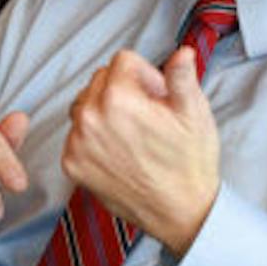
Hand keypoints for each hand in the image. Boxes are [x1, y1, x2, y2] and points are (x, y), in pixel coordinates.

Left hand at [61, 47, 218, 255]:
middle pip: (100, 79)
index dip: (146, 75)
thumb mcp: (194, 112)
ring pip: (86, 105)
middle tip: (148, 117)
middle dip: (123, 90)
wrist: (181, 213)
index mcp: (119, 98)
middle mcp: (90, 118)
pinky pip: (78, 133)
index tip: (159, 96)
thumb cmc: (190, 163)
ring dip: (105, 111)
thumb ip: (182, 76)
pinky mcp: (72, 164)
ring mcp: (78, 143)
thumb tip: (181, 52)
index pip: (123, 60)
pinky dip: (94, 136)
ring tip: (132, 134)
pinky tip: (119, 151)